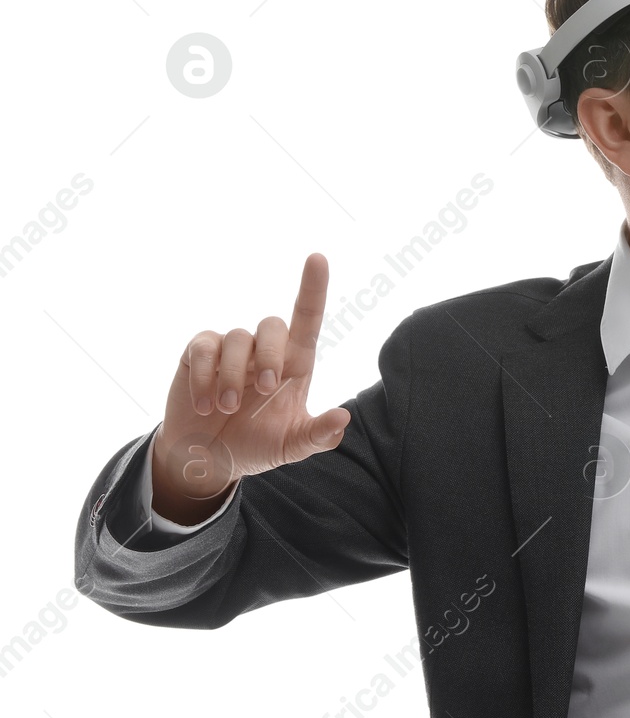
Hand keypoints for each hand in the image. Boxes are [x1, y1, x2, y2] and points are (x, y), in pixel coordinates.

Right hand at [151, 253, 350, 522]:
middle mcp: (264, 351)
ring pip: (236, 338)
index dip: (313, 287)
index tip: (318, 257)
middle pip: (272, 325)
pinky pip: (204, 347)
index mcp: (294, 365)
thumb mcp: (291, 447)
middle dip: (269, 356)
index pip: (308, 318)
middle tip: (263, 391)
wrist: (208, 460)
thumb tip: (343, 417)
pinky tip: (204, 404)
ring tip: (225, 408)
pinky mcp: (198, 355)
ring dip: (231, 376)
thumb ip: (318, 435)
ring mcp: (231, 351)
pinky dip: (205, 376)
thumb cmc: (257, 445)